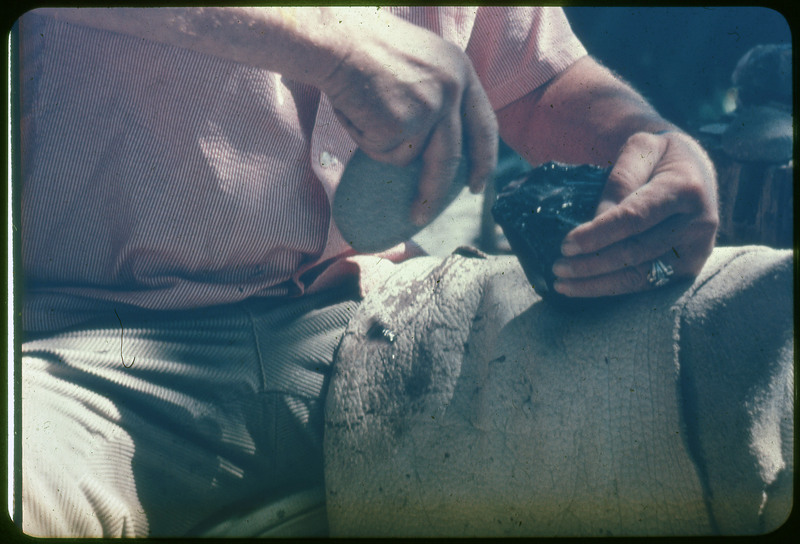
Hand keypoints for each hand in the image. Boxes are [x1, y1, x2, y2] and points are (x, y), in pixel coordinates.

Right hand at [318, 9, 497, 224]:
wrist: (337, 39)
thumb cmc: (365, 50)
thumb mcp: (420, 66)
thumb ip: (436, 97)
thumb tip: (432, 149)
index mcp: (461, 71)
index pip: (484, 125)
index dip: (483, 158)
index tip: (478, 184)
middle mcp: (454, 90)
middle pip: (450, 157)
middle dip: (434, 192)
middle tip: (421, 215)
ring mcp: (432, 109)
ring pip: (409, 158)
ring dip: (382, 146)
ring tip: (363, 111)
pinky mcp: (406, 125)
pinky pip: (384, 153)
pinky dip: (366, 141)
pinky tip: (358, 110)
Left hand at [551, 131, 718, 296]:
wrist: (695, 170)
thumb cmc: (660, 156)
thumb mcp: (640, 148)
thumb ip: (621, 178)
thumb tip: (598, 218)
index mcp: (686, 189)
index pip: (635, 218)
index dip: (598, 234)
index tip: (566, 244)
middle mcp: (699, 223)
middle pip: (636, 251)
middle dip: (592, 262)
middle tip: (558, 266)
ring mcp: (698, 251)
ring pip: (640, 275)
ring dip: (598, 283)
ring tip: (563, 283)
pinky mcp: (689, 269)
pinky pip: (646, 285)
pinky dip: (613, 288)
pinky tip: (585, 288)